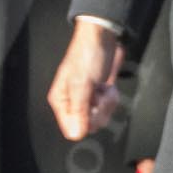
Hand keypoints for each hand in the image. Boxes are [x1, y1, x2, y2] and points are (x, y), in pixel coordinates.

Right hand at [48, 20, 124, 140]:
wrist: (103, 38)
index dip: (86, 122)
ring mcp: (87, 99)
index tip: (91, 107)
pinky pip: (108, 108)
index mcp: (61, 100)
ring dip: (108, 103)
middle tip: (98, 94)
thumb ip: (79, 111)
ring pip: (101, 118)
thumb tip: (76, 134)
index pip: (72, 129)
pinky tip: (108, 86)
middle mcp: (72, 102)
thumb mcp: (81, 84)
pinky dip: (112, 98)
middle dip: (100, 110)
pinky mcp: (99, 95)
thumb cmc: (87, 55)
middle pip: (89, 126)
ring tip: (103, 87)